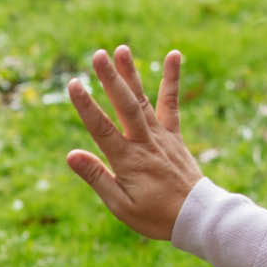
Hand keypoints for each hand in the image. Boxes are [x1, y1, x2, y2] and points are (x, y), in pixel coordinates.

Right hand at [67, 47, 202, 239]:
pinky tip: (173, 55)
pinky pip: (171, 104)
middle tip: (97, 55)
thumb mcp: (120, 205)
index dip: (87, 106)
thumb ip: (97, 177)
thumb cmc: (155, 216)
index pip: (102, 129)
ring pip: (143, 100)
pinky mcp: (173, 135)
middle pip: (125, 106)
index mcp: (129, 161)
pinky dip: (172, 80)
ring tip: (121, 49)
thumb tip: (71, 155)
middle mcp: (145, 143)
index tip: (74, 84)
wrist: (195, 216)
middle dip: (111, 80)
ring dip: (132, 74)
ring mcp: (161, 136)